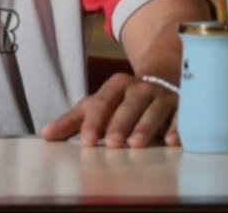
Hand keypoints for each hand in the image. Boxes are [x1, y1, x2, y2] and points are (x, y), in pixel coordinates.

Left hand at [40, 72, 178, 147]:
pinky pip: (180, 117)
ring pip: (153, 111)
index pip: (102, 103)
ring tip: (136, 145)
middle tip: (113, 143)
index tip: (88, 140)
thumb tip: (45, 135)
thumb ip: (72, 121)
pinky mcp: (182, 106)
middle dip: (120, 124)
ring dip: (145, 127)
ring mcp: (162, 96)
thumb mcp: (97, 106)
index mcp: (116, 85)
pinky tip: (170, 141)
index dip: (94, 121)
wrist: (162, 81)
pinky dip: (176, 128)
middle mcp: (139, 88)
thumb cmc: (122, 101)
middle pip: (128, 106)